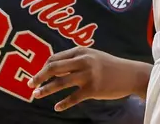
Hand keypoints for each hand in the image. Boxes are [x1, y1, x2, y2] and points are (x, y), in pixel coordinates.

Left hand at [28, 47, 150, 110]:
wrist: (130, 74)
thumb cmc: (110, 65)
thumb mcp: (92, 57)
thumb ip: (75, 61)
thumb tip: (55, 70)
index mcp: (81, 51)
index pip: (55, 58)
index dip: (43, 67)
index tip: (37, 75)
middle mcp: (83, 61)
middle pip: (53, 68)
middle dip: (39, 76)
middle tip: (29, 84)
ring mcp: (88, 75)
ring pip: (60, 83)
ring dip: (46, 90)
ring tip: (36, 95)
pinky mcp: (93, 89)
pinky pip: (73, 98)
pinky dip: (63, 103)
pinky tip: (57, 107)